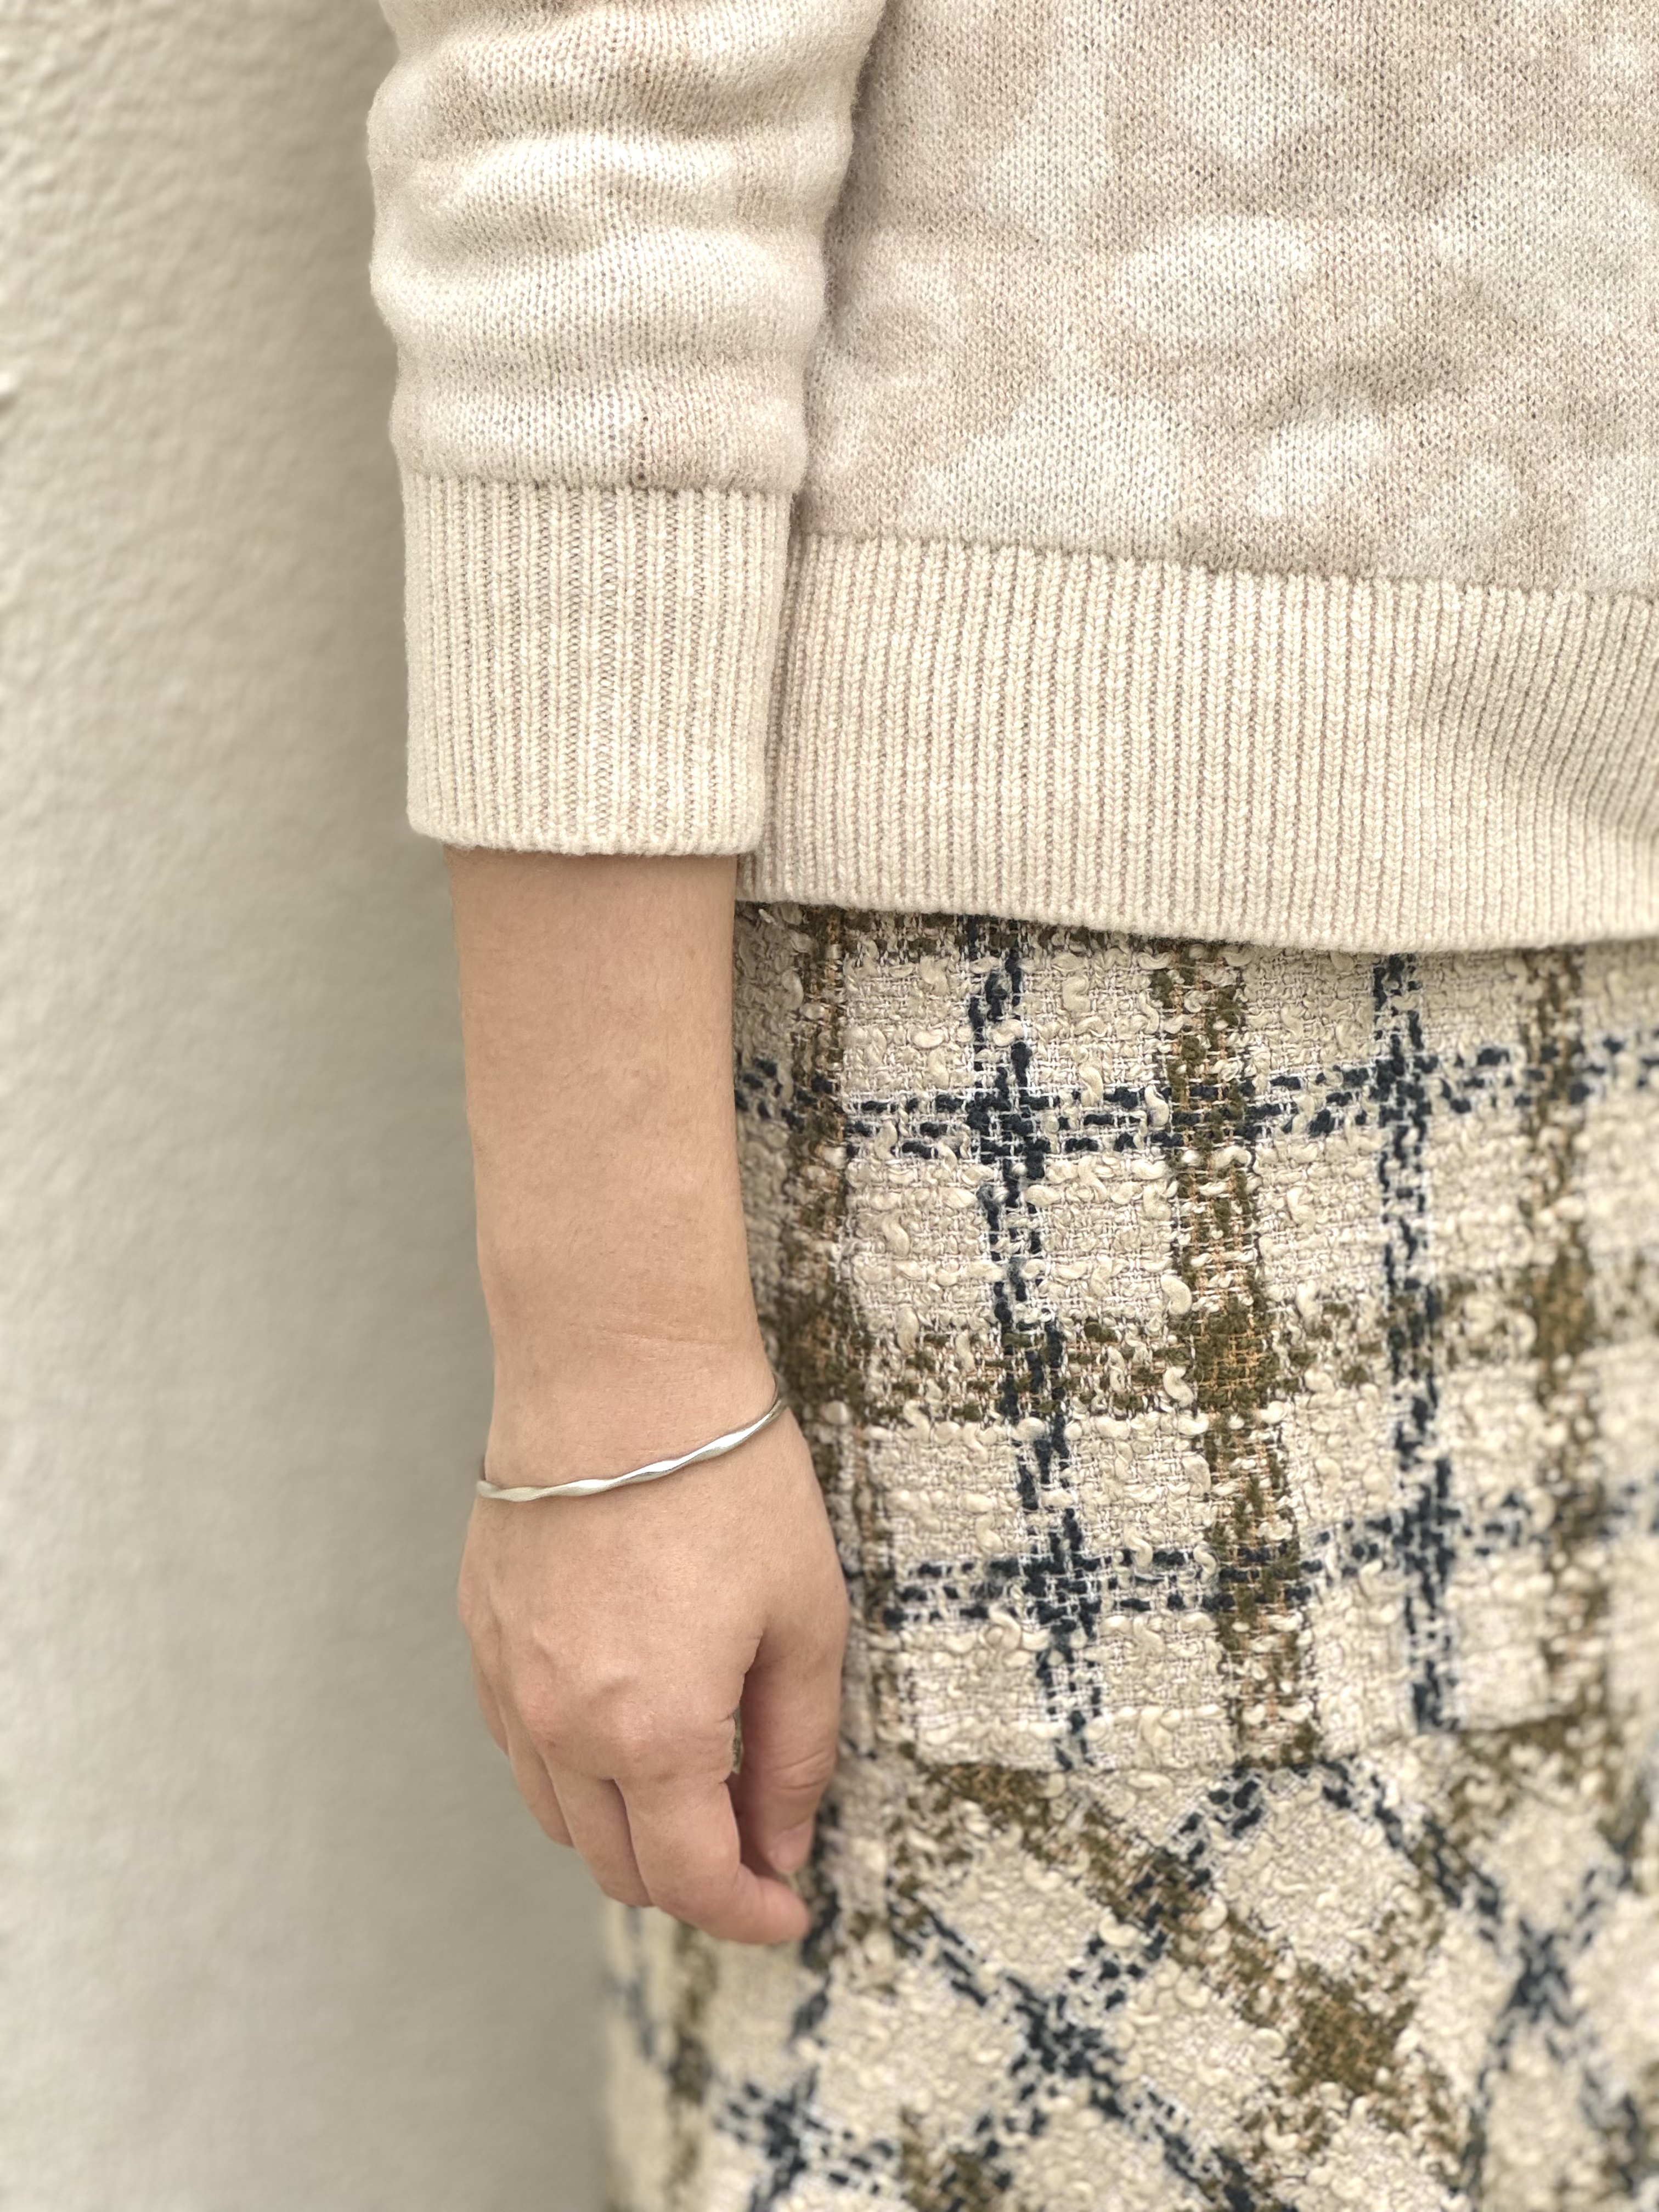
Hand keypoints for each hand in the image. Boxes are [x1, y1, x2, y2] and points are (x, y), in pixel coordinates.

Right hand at [460, 1394, 847, 1945]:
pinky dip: (569, 1767)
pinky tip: (620, 1728)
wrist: (618, 1369)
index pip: (690, 1879)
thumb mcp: (805, 1619)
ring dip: (624, 1830)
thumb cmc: (727, 1481)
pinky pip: (518, 1742)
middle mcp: (560, 1725)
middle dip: (689, 1881)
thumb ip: (795, 1750)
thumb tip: (782, 1845)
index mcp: (651, 1732)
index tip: (789, 1908)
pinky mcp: (482, 1629)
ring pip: (557, 1812)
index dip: (748, 1913)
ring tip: (691, 1794)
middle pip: (616, 1864)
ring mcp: (508, 1679)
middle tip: (751, 1855)